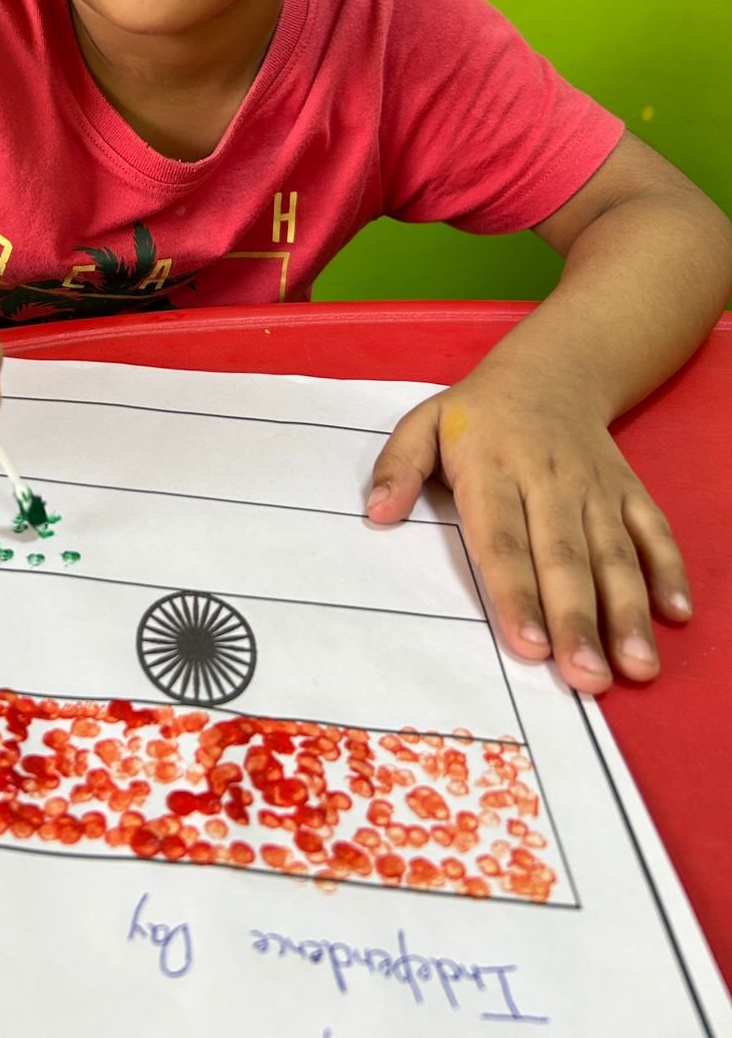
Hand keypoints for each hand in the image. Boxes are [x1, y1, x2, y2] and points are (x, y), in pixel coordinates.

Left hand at [366, 370, 691, 692]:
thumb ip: (398, 466)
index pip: (503, 540)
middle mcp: (550, 481)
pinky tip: (675, 615)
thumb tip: (376, 512)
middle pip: (565, 558)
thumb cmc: (478, 415)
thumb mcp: (424, 424)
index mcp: (493, 469)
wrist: (551, 372)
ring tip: (636, 666)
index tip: (529, 646)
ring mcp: (596, 487)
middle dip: (578, 621)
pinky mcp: (629, 491)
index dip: (516, 594)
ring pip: (615, 554)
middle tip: (587, 678)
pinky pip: (654, 530)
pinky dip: (669, 570)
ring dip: (627, 612)